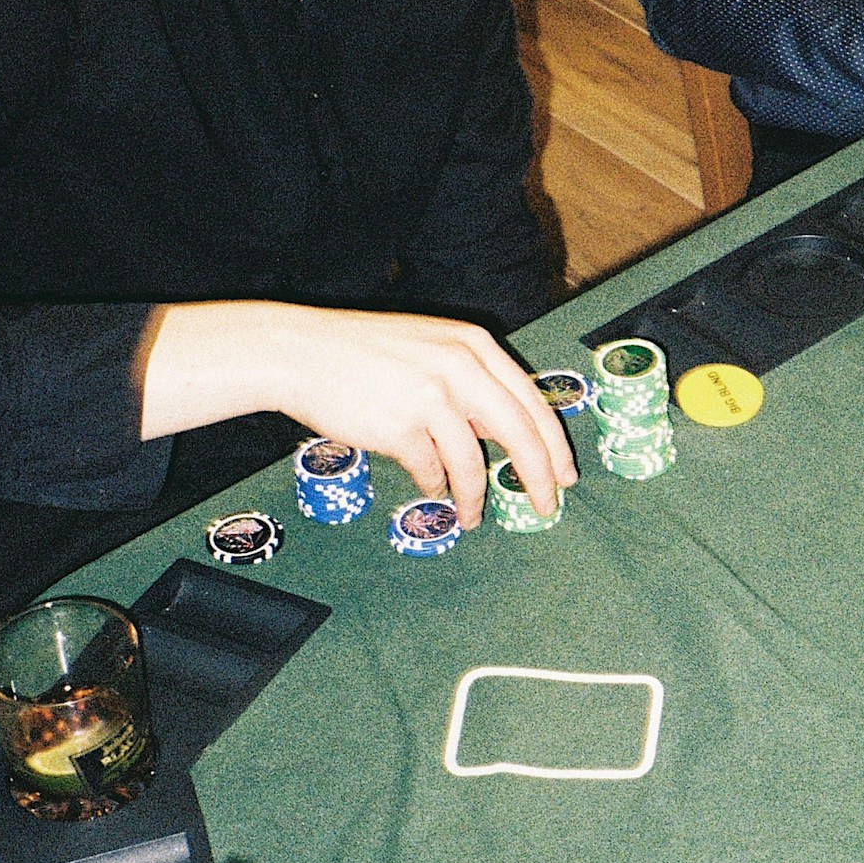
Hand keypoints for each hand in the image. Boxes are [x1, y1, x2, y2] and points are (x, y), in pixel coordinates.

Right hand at [140, 299, 573, 526]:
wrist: (300, 351)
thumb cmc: (364, 353)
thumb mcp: (429, 349)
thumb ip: (469, 384)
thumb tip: (503, 435)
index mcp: (474, 345)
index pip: (531, 400)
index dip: (553, 443)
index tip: (564, 475)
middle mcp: (460, 366)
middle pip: (519, 431)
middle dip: (538, 475)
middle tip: (546, 507)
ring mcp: (431, 395)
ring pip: (473, 461)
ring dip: (476, 496)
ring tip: (473, 517)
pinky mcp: (401, 425)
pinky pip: (432, 469)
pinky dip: (435, 485)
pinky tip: (432, 490)